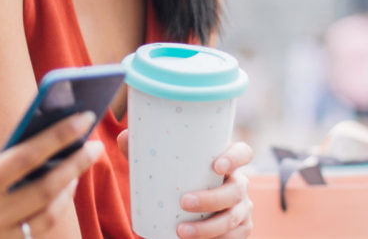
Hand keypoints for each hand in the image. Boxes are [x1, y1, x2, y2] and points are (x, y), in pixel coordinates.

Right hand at [0, 113, 102, 238]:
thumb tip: (4, 147)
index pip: (25, 159)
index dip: (57, 136)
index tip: (82, 118)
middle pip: (47, 192)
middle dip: (76, 165)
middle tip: (95, 144)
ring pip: (47, 217)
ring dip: (69, 190)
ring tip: (80, 165)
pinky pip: (35, 231)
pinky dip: (51, 210)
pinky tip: (59, 189)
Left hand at [117, 131, 254, 238]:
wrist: (187, 213)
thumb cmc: (177, 182)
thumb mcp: (163, 167)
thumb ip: (144, 152)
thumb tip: (124, 138)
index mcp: (226, 162)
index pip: (243, 152)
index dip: (235, 157)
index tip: (216, 165)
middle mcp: (239, 184)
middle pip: (235, 190)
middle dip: (211, 199)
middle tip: (184, 202)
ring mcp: (242, 209)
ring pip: (232, 219)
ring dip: (208, 228)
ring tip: (181, 232)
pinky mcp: (240, 230)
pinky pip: (234, 238)